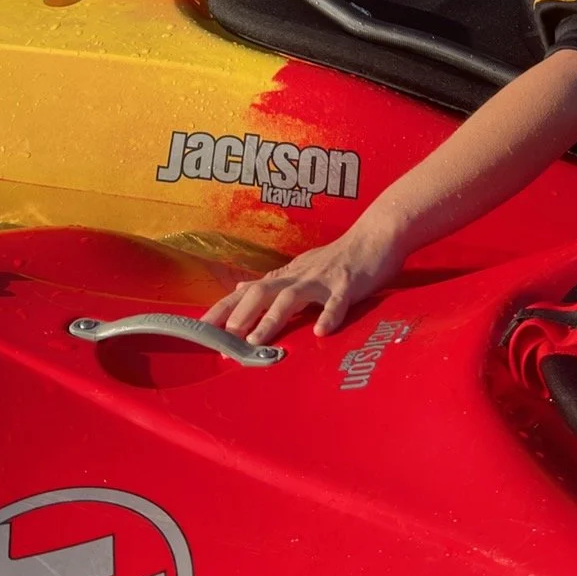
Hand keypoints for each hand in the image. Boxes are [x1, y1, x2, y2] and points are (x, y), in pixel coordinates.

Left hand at [202, 226, 401, 344]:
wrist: (376, 235)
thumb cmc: (339, 258)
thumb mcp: (300, 268)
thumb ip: (272, 282)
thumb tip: (240, 288)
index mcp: (286, 276)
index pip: (246, 292)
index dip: (223, 310)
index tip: (200, 330)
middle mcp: (298, 275)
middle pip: (262, 292)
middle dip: (239, 315)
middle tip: (222, 340)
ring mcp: (323, 279)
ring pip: (292, 297)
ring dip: (272, 318)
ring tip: (256, 340)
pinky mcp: (348, 285)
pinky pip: (337, 302)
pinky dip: (328, 316)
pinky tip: (320, 332)